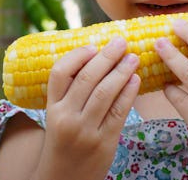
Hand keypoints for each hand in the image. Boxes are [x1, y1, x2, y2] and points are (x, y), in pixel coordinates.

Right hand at [39, 37, 140, 179]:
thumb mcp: (58, 118)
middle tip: (121, 42)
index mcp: (52, 108)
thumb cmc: (64, 144)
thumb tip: (97, 60)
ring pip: (105, 92)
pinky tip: (136, 79)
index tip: (93, 45)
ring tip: (133, 57)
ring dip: (121, 70)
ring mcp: (85, 131)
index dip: (77, 55)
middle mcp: (66, 118)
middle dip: (107, 56)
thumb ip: (72, 94)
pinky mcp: (104, 142)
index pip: (59, 73)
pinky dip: (129, 92)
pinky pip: (119, 111)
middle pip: (87, 78)